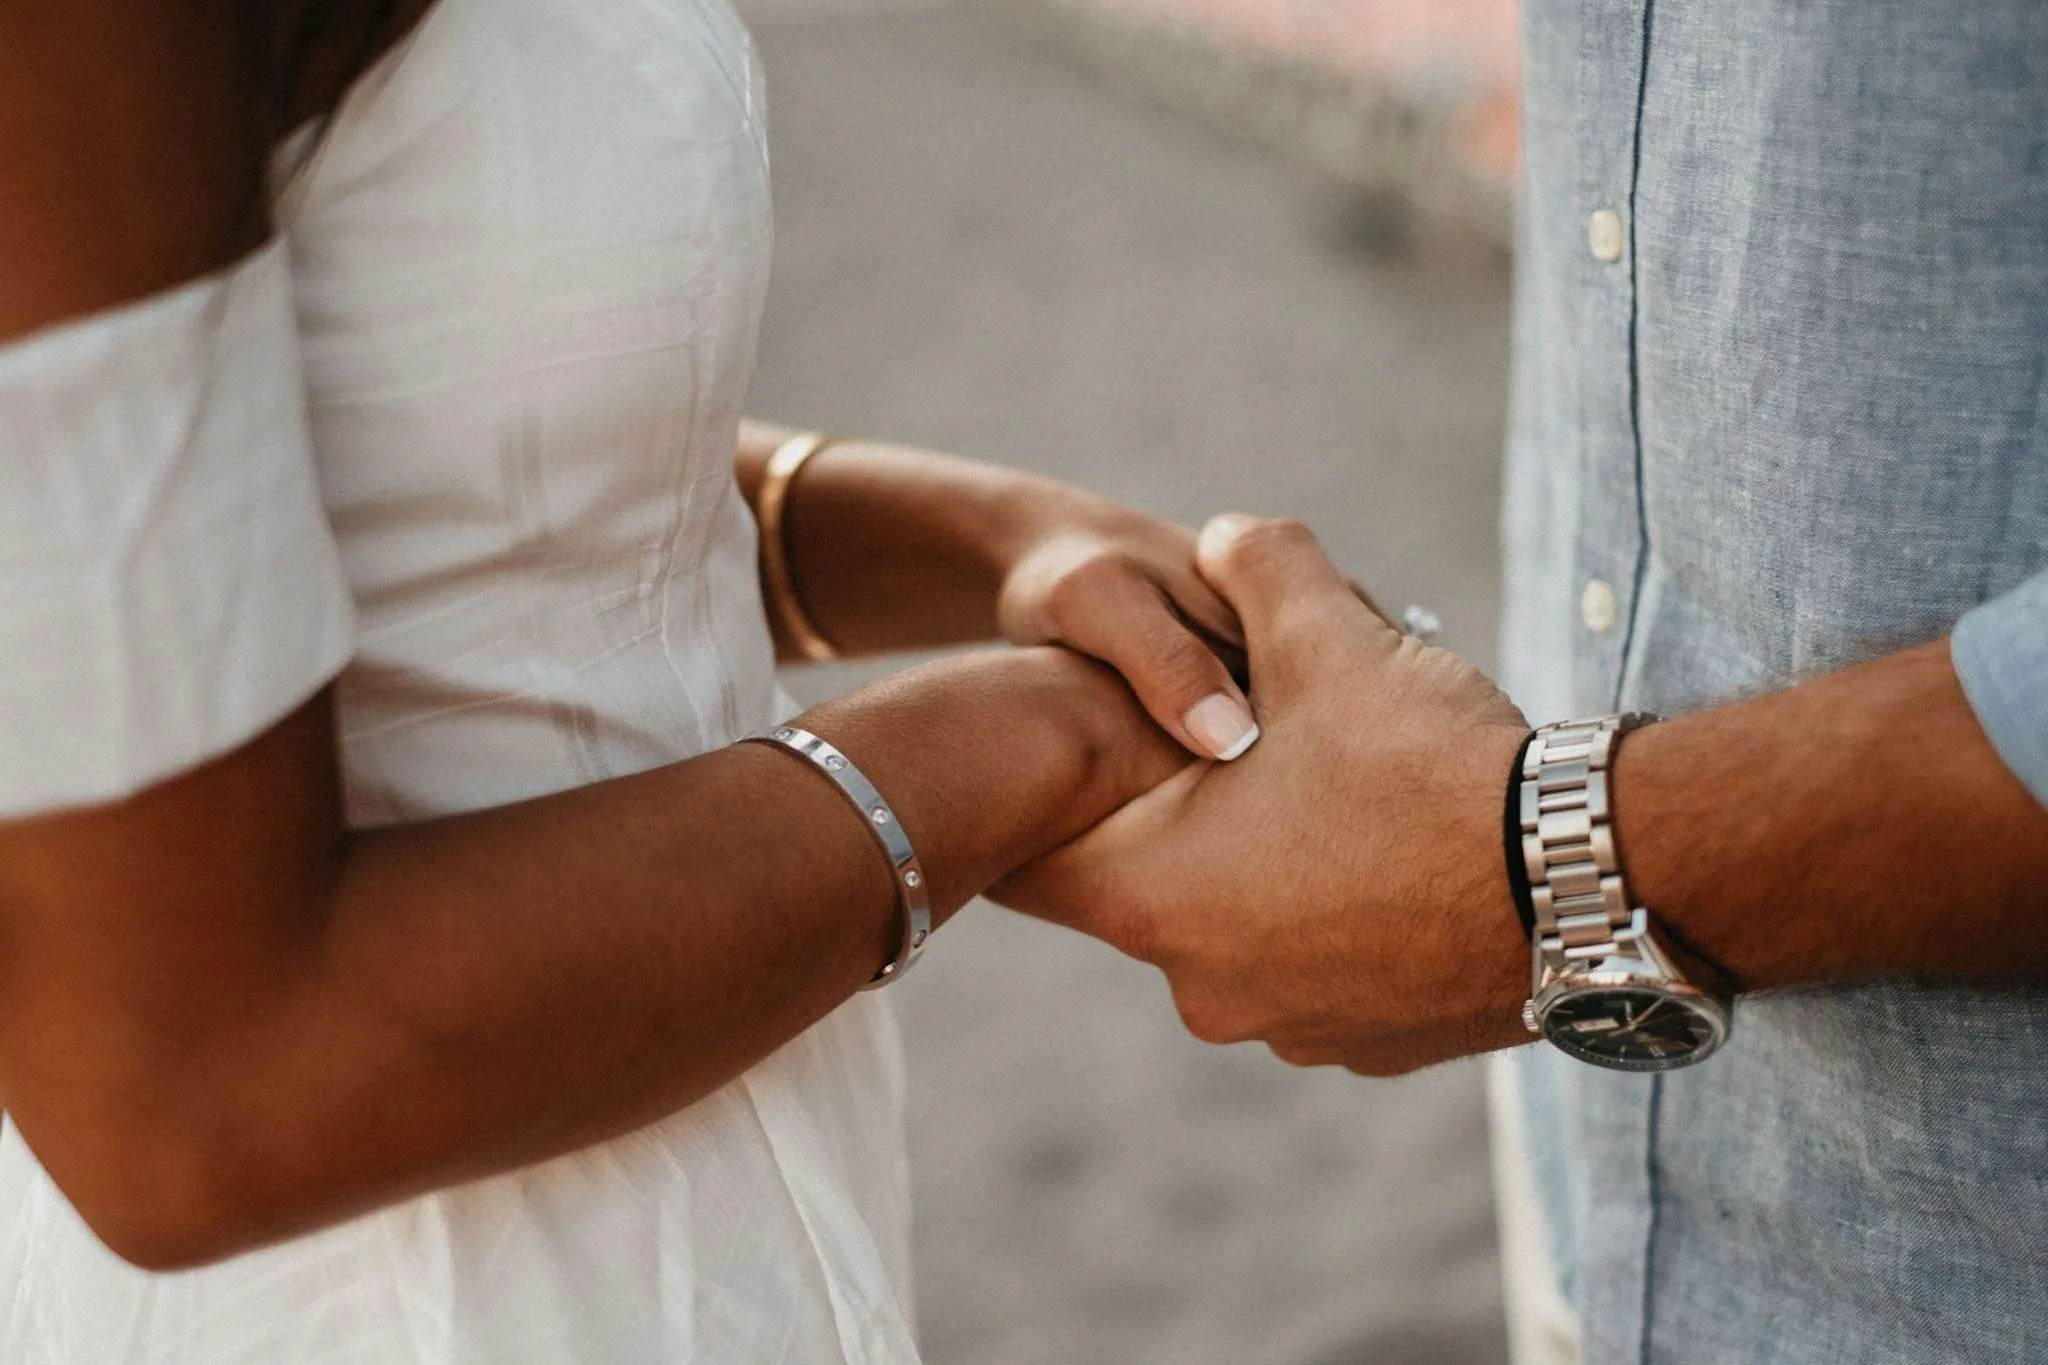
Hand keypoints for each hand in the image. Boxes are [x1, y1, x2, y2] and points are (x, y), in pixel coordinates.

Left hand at [993, 515, 1533, 1075]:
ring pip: (1240, 928)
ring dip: (1267, 869)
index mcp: (1153, 898)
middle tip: (1239, 748)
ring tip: (1337, 796)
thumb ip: (1254, 564)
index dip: (1047, 793)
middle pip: (1147, 884)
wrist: (1588, 884)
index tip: (1068, 752)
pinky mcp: (1366, 1049)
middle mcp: (1200, 987)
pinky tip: (1396, 860)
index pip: (1025, 858)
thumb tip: (1224, 537)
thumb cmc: (1432, 761)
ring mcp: (1287, 1030)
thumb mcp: (1328, 633)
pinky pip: (1320, 970)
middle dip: (1181, 816)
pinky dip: (1339, 920)